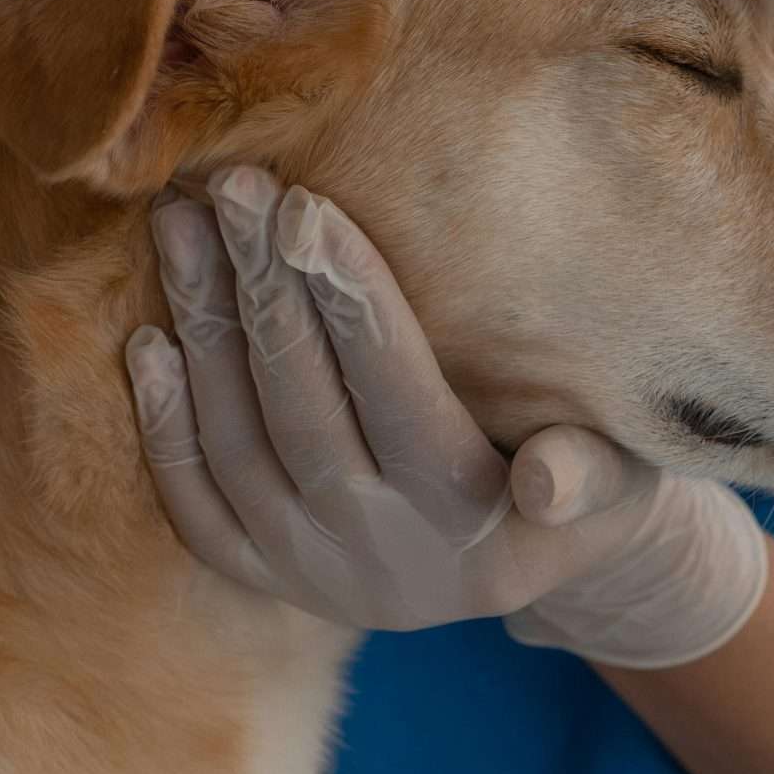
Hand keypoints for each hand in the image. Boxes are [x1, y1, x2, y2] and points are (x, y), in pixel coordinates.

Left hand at [125, 166, 768, 668]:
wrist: (536, 564)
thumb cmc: (593, 484)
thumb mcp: (625, 482)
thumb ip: (591, 472)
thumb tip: (547, 480)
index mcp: (476, 531)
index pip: (402, 401)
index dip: (351, 305)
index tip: (306, 208)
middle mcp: (386, 565)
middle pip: (306, 415)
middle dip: (265, 292)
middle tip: (230, 188)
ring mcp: (317, 580)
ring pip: (239, 450)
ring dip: (205, 333)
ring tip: (181, 227)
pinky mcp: (270, 584)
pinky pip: (199, 508)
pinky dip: (168, 428)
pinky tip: (149, 342)